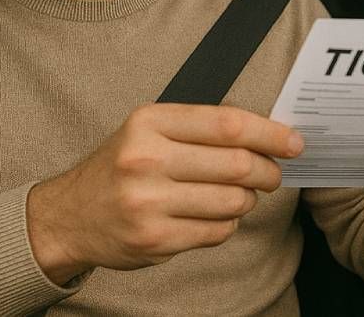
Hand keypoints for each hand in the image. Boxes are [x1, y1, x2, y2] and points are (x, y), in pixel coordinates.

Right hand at [26, 103, 302, 283]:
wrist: (68, 216)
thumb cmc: (120, 166)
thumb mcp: (147, 130)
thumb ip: (198, 128)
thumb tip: (265, 132)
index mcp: (148, 123)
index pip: (227, 124)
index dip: (270, 133)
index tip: (294, 142)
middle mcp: (146, 160)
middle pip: (237, 164)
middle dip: (268, 171)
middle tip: (273, 174)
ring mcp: (149, 203)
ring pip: (233, 201)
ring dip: (248, 200)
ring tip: (240, 195)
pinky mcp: (154, 240)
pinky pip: (217, 232)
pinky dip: (227, 224)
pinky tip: (214, 216)